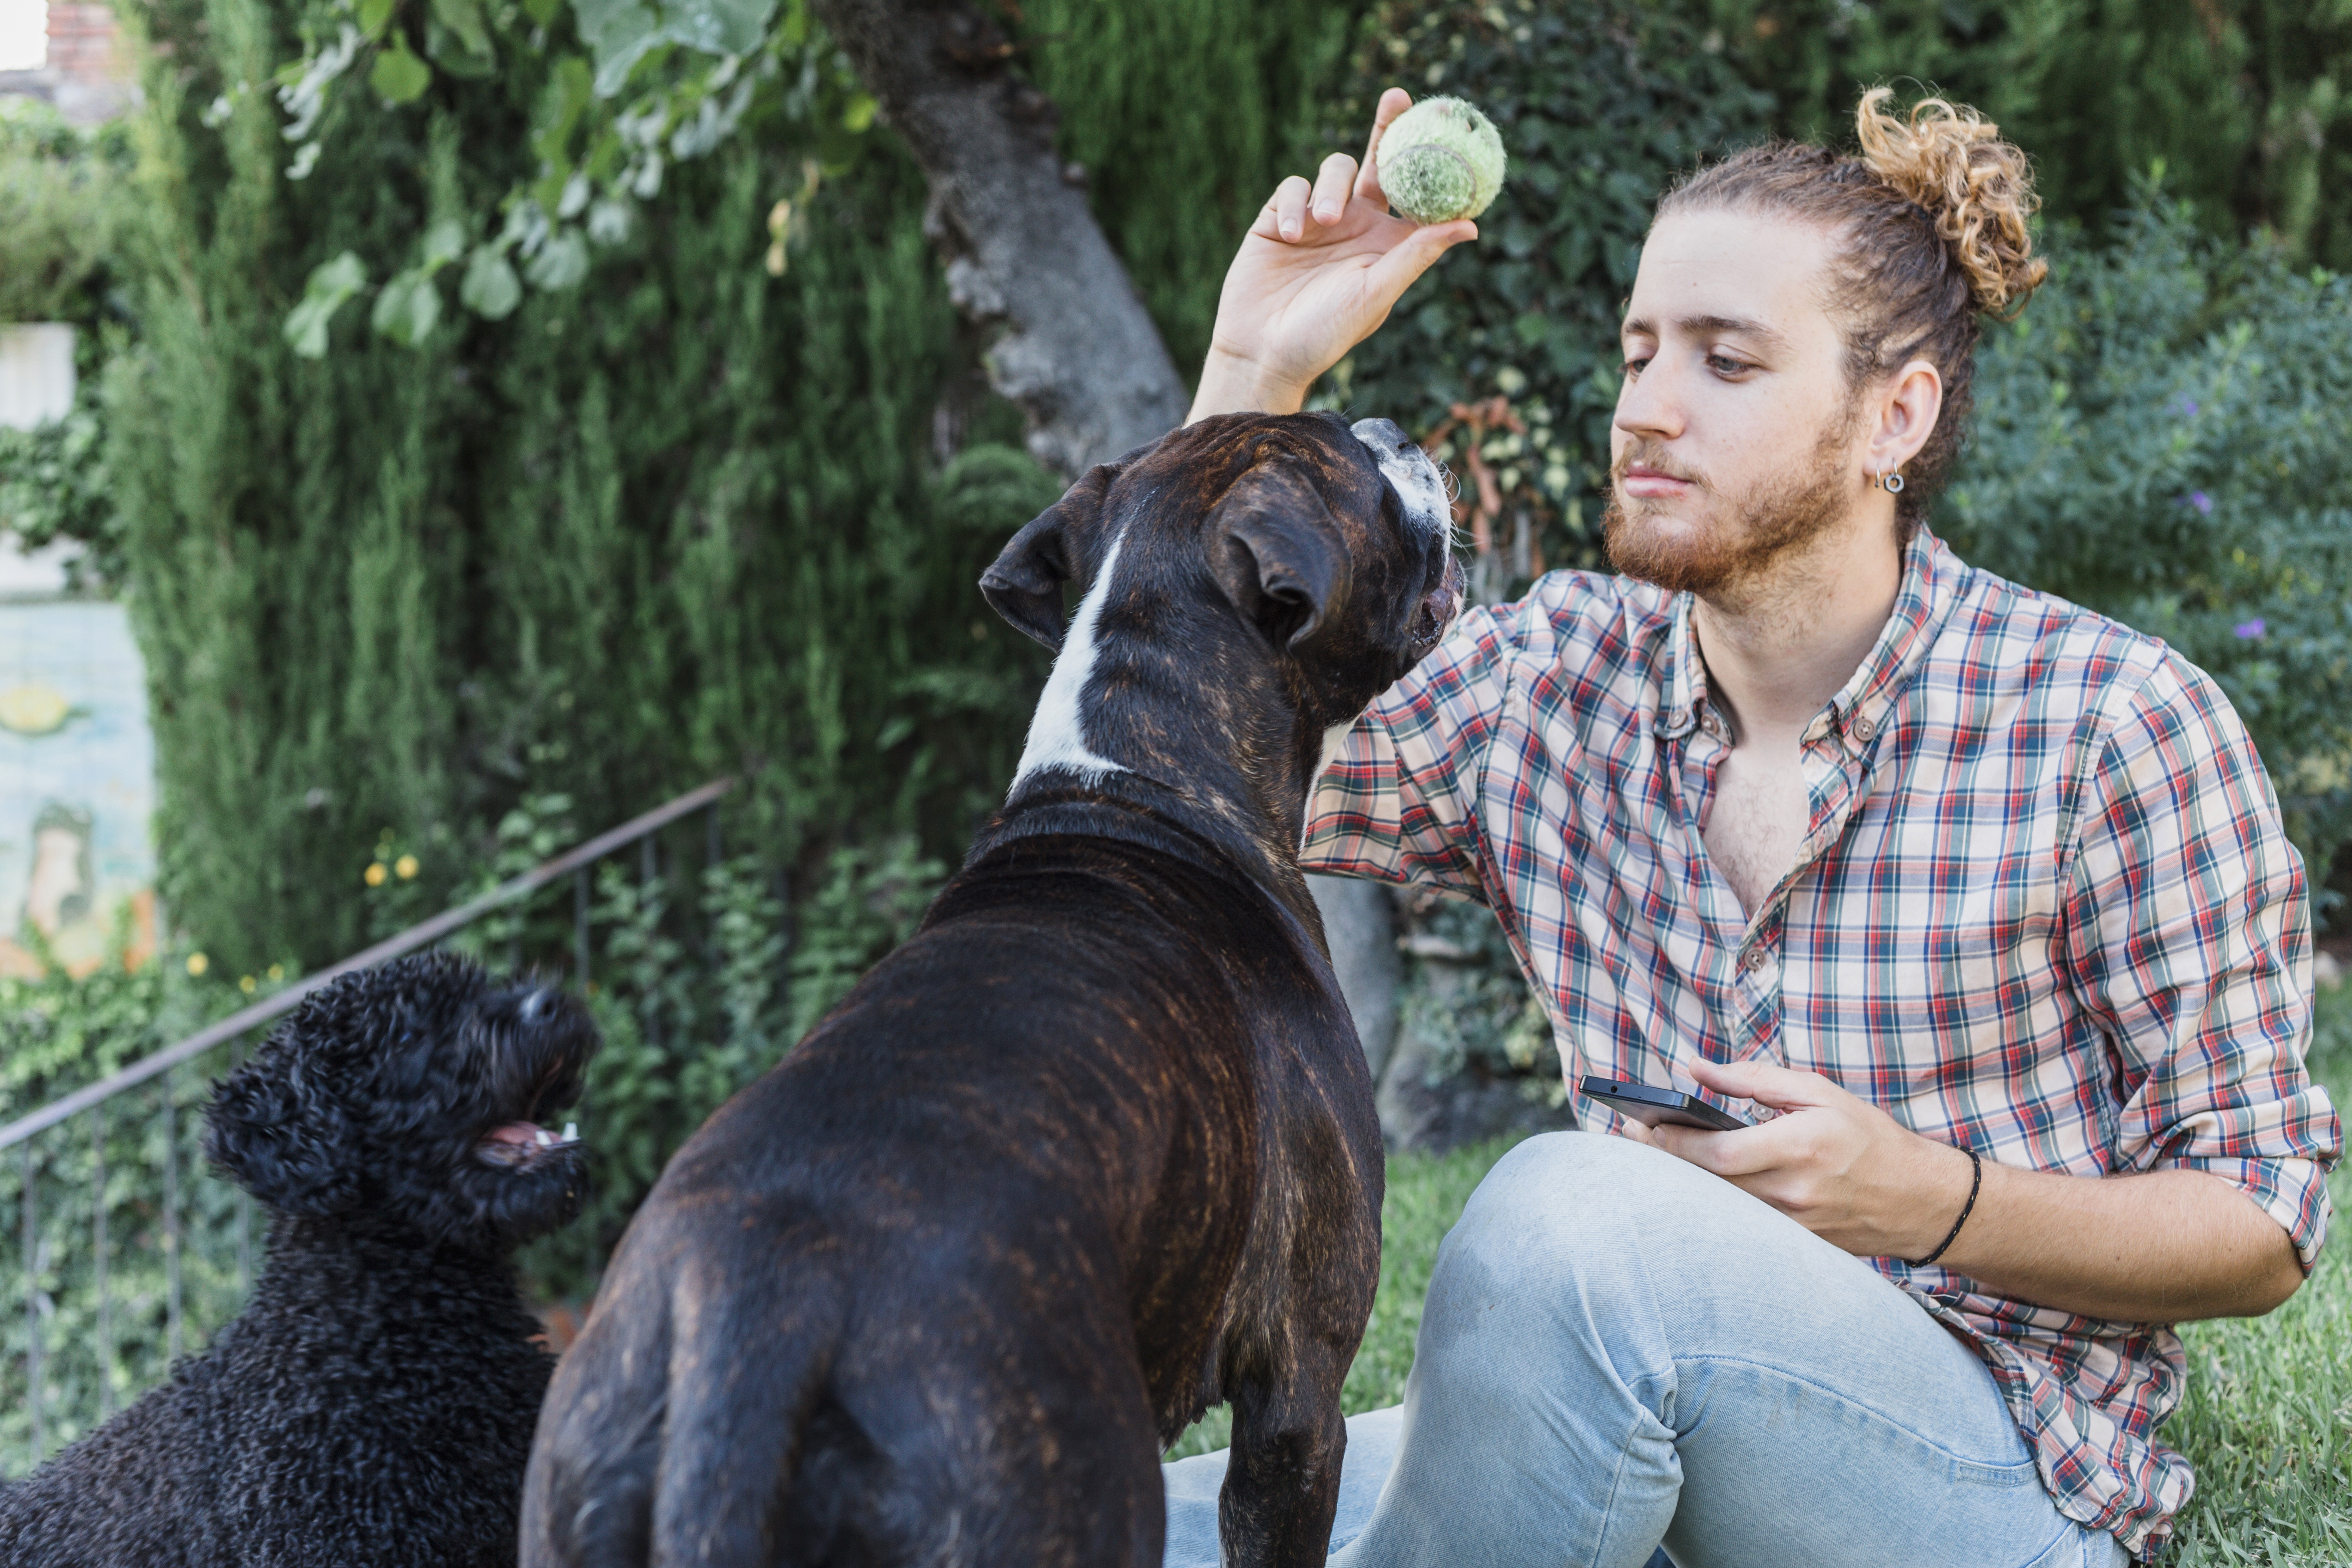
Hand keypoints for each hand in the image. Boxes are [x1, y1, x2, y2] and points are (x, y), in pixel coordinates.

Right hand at [1188, 88, 1479, 421]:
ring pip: (1334, 170)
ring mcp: (1316, 219)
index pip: (1416, 192)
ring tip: (1322, 223)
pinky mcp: (1277, 218)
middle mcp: (1357, 225)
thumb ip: (1416, 255)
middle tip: (1397, 97)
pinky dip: (1293, 204)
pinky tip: (1289, 236)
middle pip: (1379, 162)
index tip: (1449, 126)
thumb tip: (1471, 225)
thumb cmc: (1325, 335)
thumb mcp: (1375, 294)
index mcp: (1388, 243)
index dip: (1433, 159)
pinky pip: (1291, 188)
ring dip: (1331, 189)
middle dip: (1387, 126)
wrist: (1262, 352)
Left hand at [1621, 1057, 1975, 1260]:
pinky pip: (1738, 1226)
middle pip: (1707, 1185)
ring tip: (1648, 1158)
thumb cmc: (1869, 1137)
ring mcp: (1792, 1226)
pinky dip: (1708, 1206)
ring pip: (1716, 1209)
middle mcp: (1792, 1193)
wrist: (1920, 1200)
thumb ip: (1753, 1078)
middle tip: (1629, 1137)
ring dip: (1677, 1185)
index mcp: (1799, 1146)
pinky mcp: (1793, 1247)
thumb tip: (1697, 1068)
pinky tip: (1687, 1188)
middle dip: (1661, 1161)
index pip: (1718, 1153)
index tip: (1642, 1123)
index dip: (1672, 1142)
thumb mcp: (1817, 1091)